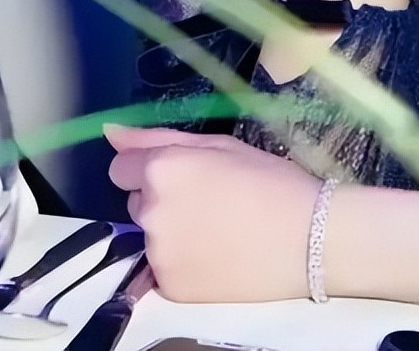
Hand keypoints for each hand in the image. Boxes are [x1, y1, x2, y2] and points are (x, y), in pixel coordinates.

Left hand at [105, 124, 320, 302]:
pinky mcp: (169, 286)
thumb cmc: (270, 181)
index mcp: (162, 169)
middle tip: (208, 200)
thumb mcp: (220, 145)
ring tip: (217, 229)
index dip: (151, 167)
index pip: (121, 167)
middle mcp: (149, 212)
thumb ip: (159, 138)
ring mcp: (157, 253)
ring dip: (171, 229)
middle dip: (162, 198)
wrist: (308, 239)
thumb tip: (111, 132)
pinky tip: (217, 254)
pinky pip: (162, 266)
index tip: (184, 174)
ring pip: (149, 234)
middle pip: (136, 201)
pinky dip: (182, 260)